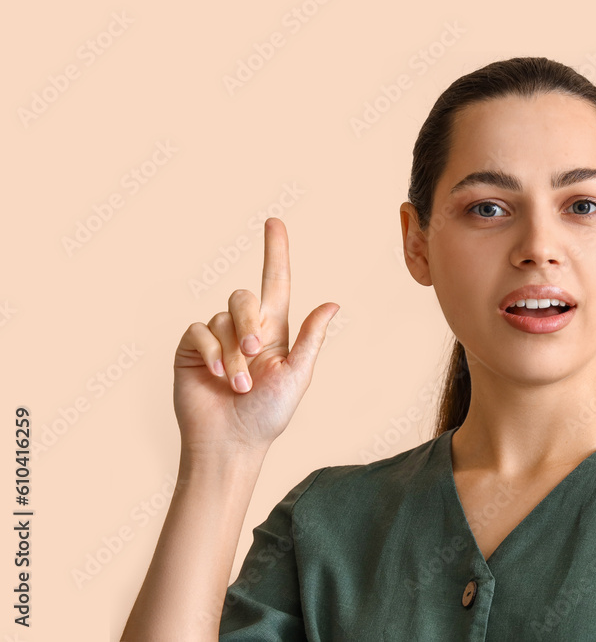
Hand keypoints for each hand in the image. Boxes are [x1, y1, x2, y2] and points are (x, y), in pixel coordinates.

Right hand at [172, 217, 339, 457]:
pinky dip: (210, 351)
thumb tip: (333, 303)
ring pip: (223, 317)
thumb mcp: (297, 374)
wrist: (231, 443)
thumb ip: (311, 338)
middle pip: (245, 297)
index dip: (276, 251)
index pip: (276, 281)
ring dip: (232, 351)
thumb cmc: (269, 414)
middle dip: (250, 323)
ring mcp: (217, 338)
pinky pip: (199, 331)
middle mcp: (245, 328)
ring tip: (238, 384)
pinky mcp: (192, 349)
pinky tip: (215, 375)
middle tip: (255, 354)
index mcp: (274, 329)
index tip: (274, 222)